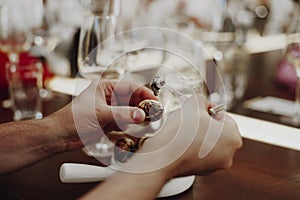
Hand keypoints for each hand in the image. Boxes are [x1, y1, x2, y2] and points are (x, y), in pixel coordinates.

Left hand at [50, 80, 156, 150]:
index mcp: (104, 87)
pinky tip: (136, 127)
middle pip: (131, 99)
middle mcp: (108, 97)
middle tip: (153, 112)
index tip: (154, 100)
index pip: (129, 87)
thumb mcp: (100, 114)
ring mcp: (109, 110)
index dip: (143, 93)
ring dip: (137, 116)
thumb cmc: (72, 119)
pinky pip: (124, 121)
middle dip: (142, 105)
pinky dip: (131, 124)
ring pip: (129, 111)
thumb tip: (139, 114)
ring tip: (147, 120)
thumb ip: (122, 115)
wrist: (60, 136)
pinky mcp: (108, 121)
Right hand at [119, 95, 241, 176]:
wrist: (162, 156)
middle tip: (190, 119)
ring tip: (184, 130)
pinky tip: (181, 141)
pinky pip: (199, 152)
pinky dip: (192, 146)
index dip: (208, 108)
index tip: (197, 109)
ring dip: (198, 134)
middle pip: (217, 130)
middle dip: (204, 122)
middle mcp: (229, 155)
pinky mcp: (202, 170)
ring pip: (208, 141)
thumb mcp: (193, 104)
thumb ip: (202, 99)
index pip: (223, 115)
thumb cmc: (180, 133)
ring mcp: (215, 165)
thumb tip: (202, 102)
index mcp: (233, 138)